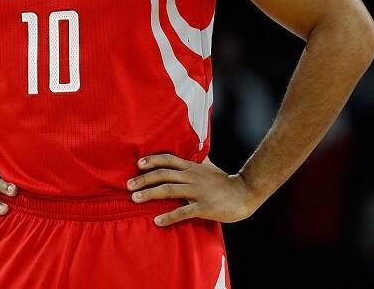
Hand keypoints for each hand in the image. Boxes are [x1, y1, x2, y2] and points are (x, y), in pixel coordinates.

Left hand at [126, 153, 258, 226]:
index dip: (152, 160)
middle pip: (163, 175)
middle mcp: (192, 177)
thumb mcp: (209, 167)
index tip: (138, 164)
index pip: (168, 159)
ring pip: (169, 190)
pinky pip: (183, 211)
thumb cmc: (226, 182)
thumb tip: (193, 151)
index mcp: (192, 168)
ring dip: (150, 194)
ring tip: (134, 199)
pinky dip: (168, 216)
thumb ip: (198, 161)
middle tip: (128, 185)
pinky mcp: (204, 207)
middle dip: (144, 179)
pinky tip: (157, 221)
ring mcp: (197, 192)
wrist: (245, 192)